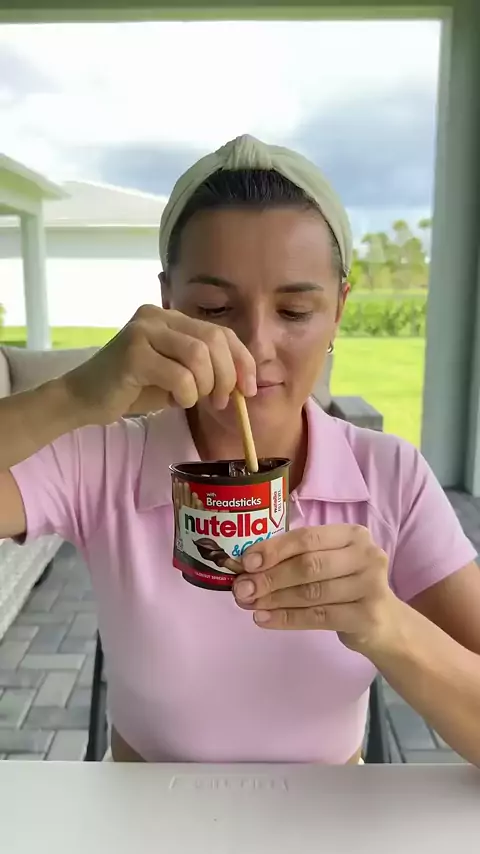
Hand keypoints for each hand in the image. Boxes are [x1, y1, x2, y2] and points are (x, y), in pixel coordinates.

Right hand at [61, 305, 256, 424]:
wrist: (84, 398)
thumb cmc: (132, 389)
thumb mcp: (176, 375)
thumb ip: (204, 369)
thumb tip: (243, 382)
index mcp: (170, 317)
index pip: (220, 331)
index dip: (242, 360)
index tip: (248, 388)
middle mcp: (156, 316)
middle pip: (213, 340)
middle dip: (227, 375)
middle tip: (221, 401)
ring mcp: (143, 332)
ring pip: (198, 355)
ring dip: (205, 385)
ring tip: (194, 400)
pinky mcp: (132, 354)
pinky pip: (178, 375)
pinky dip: (186, 394)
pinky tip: (175, 401)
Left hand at [233, 524, 401, 653]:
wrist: (385, 622)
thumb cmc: (347, 586)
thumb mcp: (328, 564)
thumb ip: (294, 561)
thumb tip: (246, 569)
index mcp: (352, 534)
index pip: (307, 538)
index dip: (274, 549)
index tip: (246, 562)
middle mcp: (366, 555)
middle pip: (308, 565)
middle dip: (270, 577)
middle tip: (241, 589)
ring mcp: (370, 585)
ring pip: (311, 593)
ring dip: (274, 600)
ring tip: (249, 605)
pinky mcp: (368, 616)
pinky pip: (319, 617)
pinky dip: (287, 619)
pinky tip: (265, 619)